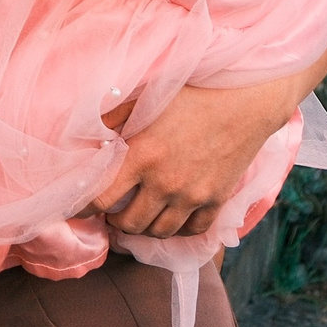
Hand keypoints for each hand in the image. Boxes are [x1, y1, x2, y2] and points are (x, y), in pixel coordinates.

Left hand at [88, 84, 289, 238]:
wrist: (245, 101)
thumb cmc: (192, 94)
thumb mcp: (146, 98)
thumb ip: (113, 118)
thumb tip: (85, 135)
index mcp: (142, 156)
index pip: (100, 198)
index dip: (84, 207)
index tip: (81, 206)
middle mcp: (165, 183)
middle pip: (129, 224)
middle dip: (115, 220)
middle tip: (114, 209)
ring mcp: (192, 196)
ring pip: (159, 231)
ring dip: (144, 226)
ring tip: (139, 213)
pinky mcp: (216, 201)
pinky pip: (191, 230)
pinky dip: (177, 228)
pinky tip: (171, 216)